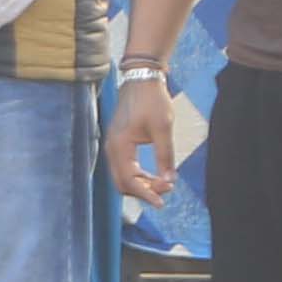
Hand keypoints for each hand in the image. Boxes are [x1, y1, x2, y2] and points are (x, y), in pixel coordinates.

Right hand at [108, 79, 182, 198]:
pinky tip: (154, 175)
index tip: (161, 202)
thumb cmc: (152, 100)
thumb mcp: (163, 128)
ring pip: (123, 177)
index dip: (145, 194)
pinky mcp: (118, 142)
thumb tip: (169, 180)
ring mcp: (113, 145)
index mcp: (120, 145)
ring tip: (163, 183)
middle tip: (166, 190)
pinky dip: (138, 175)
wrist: (142, 78)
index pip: (129, 180)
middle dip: (144, 190)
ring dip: (141, 184)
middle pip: (122, 183)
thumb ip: (165, 156)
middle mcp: (112, 148)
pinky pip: (124, 167)